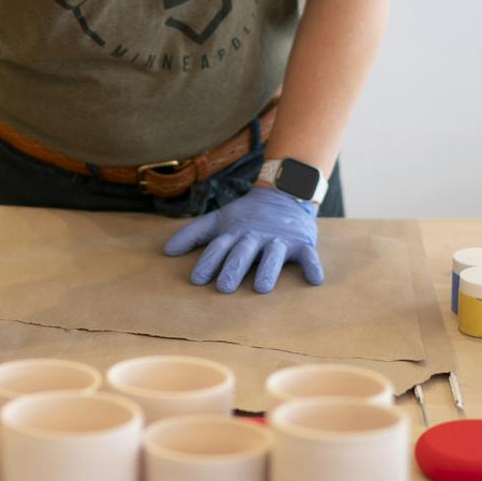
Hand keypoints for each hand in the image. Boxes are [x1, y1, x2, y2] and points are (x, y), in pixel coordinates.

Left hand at [162, 187, 324, 293]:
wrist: (285, 192)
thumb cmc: (247, 215)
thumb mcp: (220, 219)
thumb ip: (193, 233)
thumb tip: (166, 251)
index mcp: (236, 232)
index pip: (219, 247)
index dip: (208, 261)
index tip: (197, 279)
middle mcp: (256, 236)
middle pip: (243, 252)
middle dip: (234, 268)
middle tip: (225, 286)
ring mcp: (280, 240)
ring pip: (273, 255)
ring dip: (268, 270)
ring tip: (262, 288)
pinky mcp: (302, 243)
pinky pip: (309, 256)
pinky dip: (313, 267)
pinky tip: (314, 280)